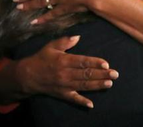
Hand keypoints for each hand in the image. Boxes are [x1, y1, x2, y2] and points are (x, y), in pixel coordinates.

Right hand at [0, 35, 118, 107]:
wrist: (27, 76)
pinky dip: (82, 102)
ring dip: (97, 85)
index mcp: (64, 60)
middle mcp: (65, 73)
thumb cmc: (41, 58)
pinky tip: (91, 105)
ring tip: (109, 84)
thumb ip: (65, 41)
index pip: (82, 62)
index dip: (95, 63)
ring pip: (83, 86)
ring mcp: (64, 85)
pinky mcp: (61, 94)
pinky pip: (73, 99)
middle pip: (86, 74)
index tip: (106, 63)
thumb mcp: (51, 46)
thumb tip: (78, 37)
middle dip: (102, 74)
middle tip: (115, 74)